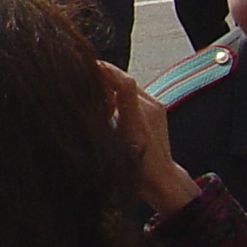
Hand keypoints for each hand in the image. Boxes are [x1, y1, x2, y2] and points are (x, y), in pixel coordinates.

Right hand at [102, 64, 198, 217]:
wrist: (162, 179)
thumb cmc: (135, 169)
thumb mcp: (112, 146)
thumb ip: (101, 121)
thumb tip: (84, 103)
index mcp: (137, 119)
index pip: (124, 82)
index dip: (105, 70)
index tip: (87, 67)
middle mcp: (150, 108)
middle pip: (125, 80)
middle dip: (104, 79)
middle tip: (89, 90)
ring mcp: (156, 107)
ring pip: (129, 85)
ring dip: (113, 88)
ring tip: (102, 104)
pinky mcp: (158, 109)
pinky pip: (136, 93)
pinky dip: (122, 95)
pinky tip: (114, 109)